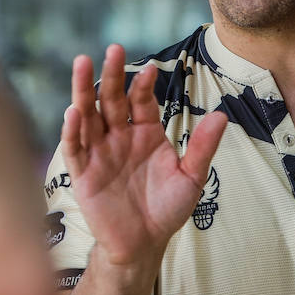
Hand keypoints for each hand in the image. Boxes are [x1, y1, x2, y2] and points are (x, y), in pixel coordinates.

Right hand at [61, 45, 227, 268]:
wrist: (144, 244)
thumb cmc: (167, 209)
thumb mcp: (191, 177)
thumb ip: (203, 147)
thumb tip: (222, 114)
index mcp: (146, 133)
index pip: (142, 101)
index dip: (144, 85)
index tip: (149, 69)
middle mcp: (120, 137)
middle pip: (112, 99)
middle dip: (112, 75)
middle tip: (112, 49)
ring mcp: (99, 153)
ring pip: (88, 115)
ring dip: (84, 90)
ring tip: (82, 63)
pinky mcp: (83, 174)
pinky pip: (75, 148)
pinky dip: (72, 130)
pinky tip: (73, 111)